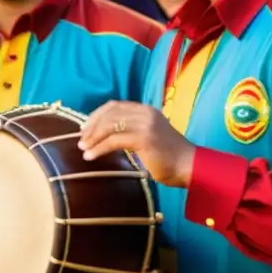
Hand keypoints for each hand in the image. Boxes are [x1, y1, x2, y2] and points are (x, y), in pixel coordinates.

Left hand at [78, 101, 196, 187]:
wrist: (190, 167)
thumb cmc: (168, 156)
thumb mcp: (148, 136)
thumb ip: (131, 130)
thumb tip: (104, 133)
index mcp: (145, 110)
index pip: (114, 106)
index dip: (96, 115)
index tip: (84, 128)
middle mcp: (145, 113)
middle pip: (109, 114)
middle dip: (91, 127)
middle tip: (81, 140)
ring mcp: (145, 124)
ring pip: (109, 126)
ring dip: (92, 138)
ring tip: (83, 149)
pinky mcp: (144, 138)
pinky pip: (113, 141)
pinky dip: (99, 149)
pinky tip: (91, 156)